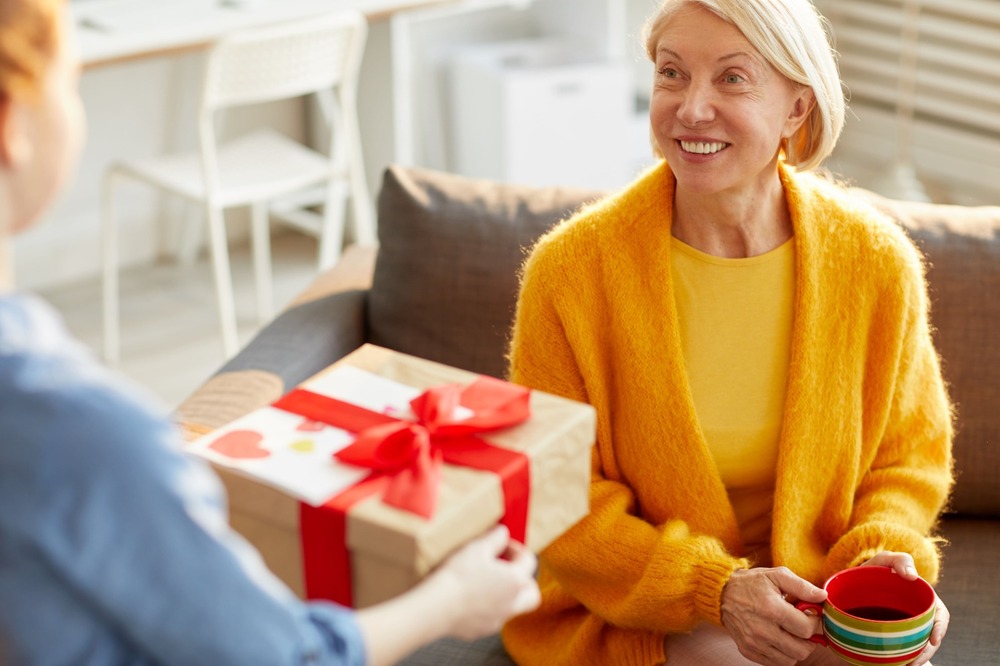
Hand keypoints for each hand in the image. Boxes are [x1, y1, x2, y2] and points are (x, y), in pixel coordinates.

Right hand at [430, 525, 539, 639]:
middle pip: (531, 593)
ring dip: (505, 595)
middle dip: (524, 580)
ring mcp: (497, 619)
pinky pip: (491, 617)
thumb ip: (495, 538)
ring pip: (512, 607)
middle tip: (506, 570)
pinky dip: (487, 608)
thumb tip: (503, 533)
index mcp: (516, 580)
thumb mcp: (477, 547)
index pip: (528, 560)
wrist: (437, 606)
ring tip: (486, 583)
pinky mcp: (481, 630)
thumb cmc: (458, 575)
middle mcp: (512, 603)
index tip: (502, 544)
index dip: (516, 548)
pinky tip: (469, 598)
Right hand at [720, 567, 826, 664]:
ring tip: (790, 632)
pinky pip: (775, 663)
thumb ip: (802, 586)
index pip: (806, 629)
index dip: (816, 623)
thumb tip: (823, 596)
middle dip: (809, 639)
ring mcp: (753, 642)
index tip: (812, 616)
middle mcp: (762, 629)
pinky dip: (782, 654)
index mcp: (771, 608)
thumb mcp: (776, 575)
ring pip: (790, 660)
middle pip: (801, 650)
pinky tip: (778, 638)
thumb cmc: (751, 583)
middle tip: (804, 627)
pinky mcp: (747, 650)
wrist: (721, 593)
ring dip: (796, 648)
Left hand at [860, 552, 949, 665]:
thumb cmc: (872, 571)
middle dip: (926, 652)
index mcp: (921, 599)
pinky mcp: (891, 638)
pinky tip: (895, 664)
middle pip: (930, 637)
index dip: (940, 628)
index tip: (933, 640)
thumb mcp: (884, 560)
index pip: (939, 616)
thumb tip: (912, 576)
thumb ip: (899, 560)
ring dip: (915, 659)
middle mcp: (916, 615)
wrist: (848, 584)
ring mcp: (904, 627)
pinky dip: (901, 660)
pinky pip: (902, 652)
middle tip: (914, 663)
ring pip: (918, 648)